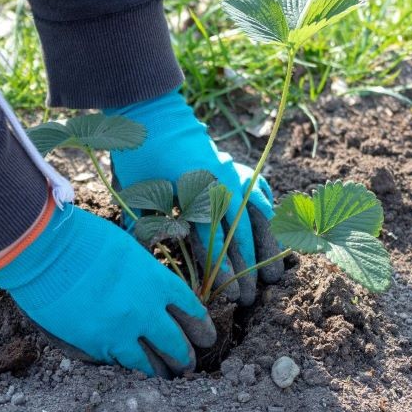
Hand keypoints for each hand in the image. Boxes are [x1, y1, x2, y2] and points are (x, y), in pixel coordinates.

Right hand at [0, 203, 215, 377]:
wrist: (46, 250)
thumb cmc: (83, 239)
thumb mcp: (128, 250)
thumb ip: (146, 275)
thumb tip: (154, 292)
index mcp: (156, 280)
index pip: (191, 310)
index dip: (202, 327)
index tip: (207, 337)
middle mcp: (145, 309)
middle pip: (177, 343)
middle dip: (187, 358)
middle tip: (190, 365)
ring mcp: (121, 329)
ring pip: (151, 363)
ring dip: (162, 372)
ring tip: (167, 377)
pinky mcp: (96, 343)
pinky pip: (121, 362)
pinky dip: (130, 366)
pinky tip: (135, 371)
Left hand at [105, 88, 283, 305]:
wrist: (152, 112)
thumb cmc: (140, 156)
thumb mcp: (135, 193)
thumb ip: (146, 228)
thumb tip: (155, 263)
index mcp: (193, 192)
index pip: (211, 240)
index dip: (220, 269)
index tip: (227, 294)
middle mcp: (220, 185)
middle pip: (240, 235)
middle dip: (247, 270)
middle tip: (250, 300)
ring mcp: (232, 175)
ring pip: (259, 218)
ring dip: (267, 249)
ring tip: (274, 277)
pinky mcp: (236, 167)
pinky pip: (261, 194)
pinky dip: (270, 216)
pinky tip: (275, 235)